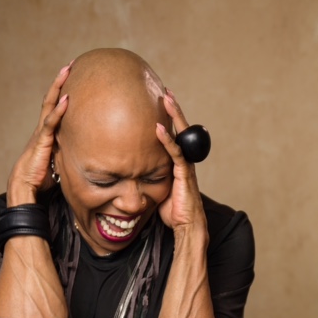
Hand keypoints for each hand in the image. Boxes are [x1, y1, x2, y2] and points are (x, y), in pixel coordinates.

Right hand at [6, 62, 71, 205]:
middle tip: (70, 65)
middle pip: (51, 99)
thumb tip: (86, 155)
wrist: (25, 187)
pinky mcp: (41, 142)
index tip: (72, 79)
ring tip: (67, 70)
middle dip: (60, 82)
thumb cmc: (40, 178)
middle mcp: (42, 129)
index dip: (61, 92)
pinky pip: (50, 123)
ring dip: (58, 87)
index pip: (54, 108)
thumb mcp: (59, 162)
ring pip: (49, 105)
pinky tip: (66, 99)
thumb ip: (68, 153)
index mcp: (46, 133)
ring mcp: (41, 133)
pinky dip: (58, 110)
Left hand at [155, 90, 206, 232]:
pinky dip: (166, 140)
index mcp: (178, 162)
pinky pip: (175, 153)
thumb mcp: (157, 188)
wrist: (186, 226)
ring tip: (166, 98)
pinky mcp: (184, 174)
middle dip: (173, 110)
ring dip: (173, 116)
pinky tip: (158, 128)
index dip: (168, 119)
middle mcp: (185, 160)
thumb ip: (149, 176)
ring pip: (182, 135)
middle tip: (165, 92)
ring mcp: (186, 166)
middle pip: (181, 129)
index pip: (174, 135)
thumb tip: (131, 171)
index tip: (160, 103)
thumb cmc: (172, 211)